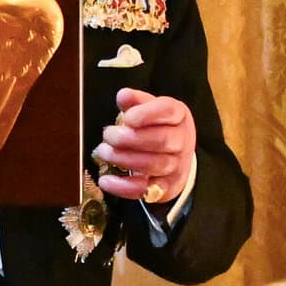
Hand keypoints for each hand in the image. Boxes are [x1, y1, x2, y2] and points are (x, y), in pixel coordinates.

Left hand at [95, 87, 194, 206]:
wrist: (175, 157)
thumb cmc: (156, 128)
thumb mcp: (148, 109)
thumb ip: (135, 102)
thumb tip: (123, 96)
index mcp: (178, 116)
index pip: (168, 111)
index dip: (147, 114)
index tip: (127, 118)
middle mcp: (182, 141)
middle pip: (162, 140)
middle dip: (131, 138)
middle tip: (108, 135)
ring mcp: (177, 166)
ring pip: (154, 164)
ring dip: (125, 159)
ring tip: (104, 152)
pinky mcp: (166, 188)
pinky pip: (146, 189)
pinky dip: (124, 187)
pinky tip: (106, 180)